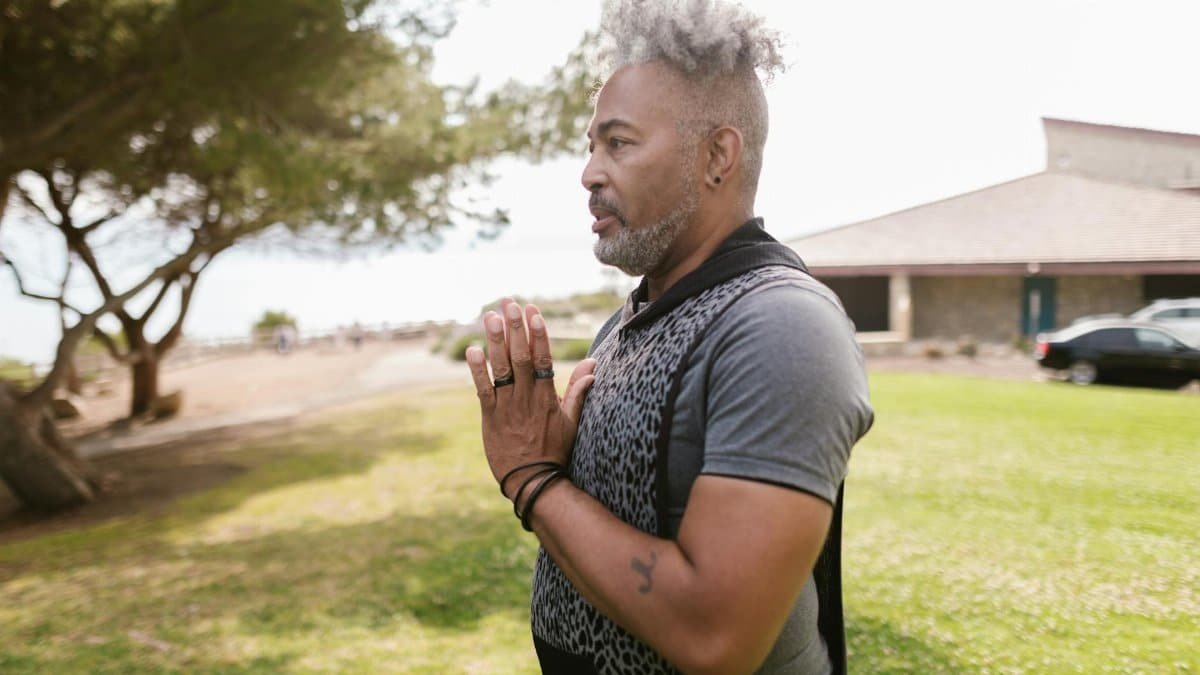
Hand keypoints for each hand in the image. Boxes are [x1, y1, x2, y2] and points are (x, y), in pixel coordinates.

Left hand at [466, 298, 595, 500]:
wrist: (533, 481)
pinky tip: (471, 350)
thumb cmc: (555, 451)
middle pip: (521, 357)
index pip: (542, 358)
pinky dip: (477, 370)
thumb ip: (579, 391)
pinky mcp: (490, 418)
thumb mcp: (572, 422)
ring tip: (490, 317)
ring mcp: (507, 407)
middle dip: (515, 328)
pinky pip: (483, 390)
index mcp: (547, 397)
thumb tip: (593, 366)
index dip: (538, 333)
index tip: (533, 311)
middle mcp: (527, 398)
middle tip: (509, 303)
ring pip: (501, 369)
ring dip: (495, 342)